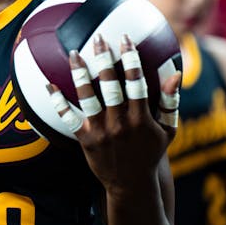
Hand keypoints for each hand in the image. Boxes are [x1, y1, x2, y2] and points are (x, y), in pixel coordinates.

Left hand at [47, 34, 180, 194]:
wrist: (131, 185)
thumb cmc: (150, 154)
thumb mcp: (168, 130)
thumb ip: (170, 102)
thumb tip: (175, 73)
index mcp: (141, 118)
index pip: (137, 83)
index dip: (131, 59)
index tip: (125, 39)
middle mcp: (120, 123)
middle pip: (111, 86)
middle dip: (104, 60)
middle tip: (98, 39)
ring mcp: (102, 132)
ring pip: (88, 98)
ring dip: (80, 74)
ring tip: (74, 53)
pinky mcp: (86, 140)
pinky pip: (69, 118)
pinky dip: (58, 102)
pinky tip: (49, 85)